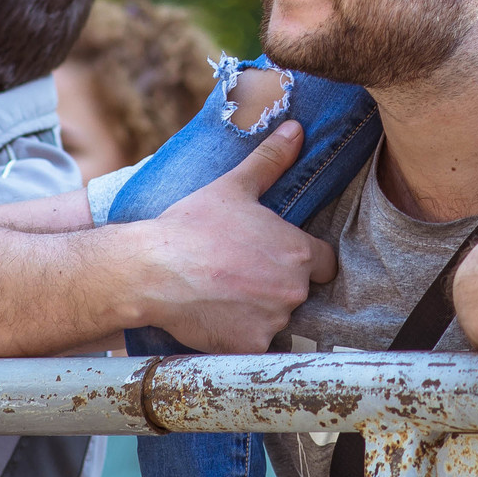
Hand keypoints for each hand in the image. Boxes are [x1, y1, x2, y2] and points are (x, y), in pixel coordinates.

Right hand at [127, 122, 335, 353]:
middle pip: (300, 292)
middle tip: (241, 273)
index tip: (275, 257)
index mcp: (299, 251)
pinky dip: (240, 335)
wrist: (151, 270)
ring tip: (224, 293)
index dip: (304, 260)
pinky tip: (216, 316)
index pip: (326, 263)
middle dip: (277, 285)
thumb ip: (271, 161)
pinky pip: (255, 344)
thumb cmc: (192, 225)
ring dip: (259, 311)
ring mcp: (273, 321)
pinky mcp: (251, 347)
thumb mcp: (233, 187)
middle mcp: (294, 289)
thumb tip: (296, 129)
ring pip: (277, 319)